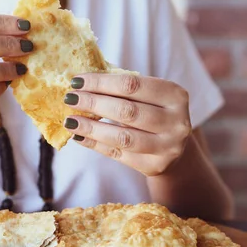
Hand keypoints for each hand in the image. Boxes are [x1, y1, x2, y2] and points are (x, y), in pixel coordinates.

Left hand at [63, 73, 191, 176]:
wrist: (175, 148)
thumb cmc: (153, 112)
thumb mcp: (147, 96)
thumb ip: (121, 88)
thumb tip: (80, 83)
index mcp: (175, 95)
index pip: (132, 84)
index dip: (101, 82)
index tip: (77, 80)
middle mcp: (176, 121)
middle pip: (127, 111)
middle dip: (93, 103)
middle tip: (70, 99)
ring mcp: (167, 147)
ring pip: (122, 137)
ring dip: (91, 128)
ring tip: (70, 121)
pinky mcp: (155, 166)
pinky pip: (118, 154)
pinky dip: (95, 144)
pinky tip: (79, 136)